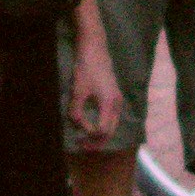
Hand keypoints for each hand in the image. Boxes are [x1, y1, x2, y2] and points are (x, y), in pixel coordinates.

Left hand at [70, 34, 120, 148]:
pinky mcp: (114, 95)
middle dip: (97, 141)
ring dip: (100, 134)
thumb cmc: (86, 68)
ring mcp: (117, 99)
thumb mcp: (78, 91)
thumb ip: (77, 111)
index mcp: (109, 104)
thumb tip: (77, 125)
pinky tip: (92, 124)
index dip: (90, 135)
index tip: (78, 133)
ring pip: (112, 125)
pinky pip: (111, 117)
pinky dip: (103, 125)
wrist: (94, 48)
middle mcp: (117, 104)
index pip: (102, 130)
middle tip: (83, 147)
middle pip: (111, 131)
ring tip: (87, 139)